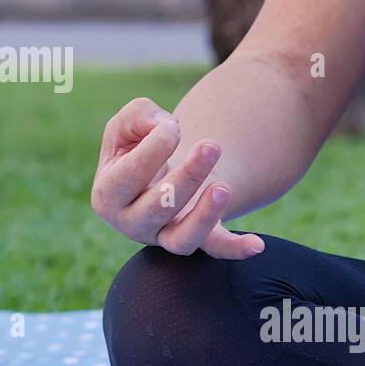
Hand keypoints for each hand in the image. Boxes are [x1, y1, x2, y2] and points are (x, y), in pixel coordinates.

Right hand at [90, 97, 265, 259]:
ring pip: (182, 240)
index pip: (125, 179)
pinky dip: (236, 249)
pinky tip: (257, 244)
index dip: (151, 151)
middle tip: (210, 145)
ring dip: (204, 215)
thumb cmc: (142, 143)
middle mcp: (133, 223)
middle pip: (157, 208)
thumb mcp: (129, 122)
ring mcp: (164, 236)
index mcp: (107, 195)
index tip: (172, 127)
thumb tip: (163, 128)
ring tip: (223, 187)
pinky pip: (215, 250)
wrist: (164, 167)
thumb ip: (137, 115)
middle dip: (186, 177)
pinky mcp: (198, 239)